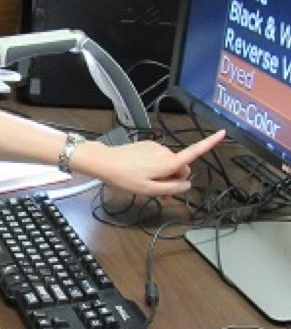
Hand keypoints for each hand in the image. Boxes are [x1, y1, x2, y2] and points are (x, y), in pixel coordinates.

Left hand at [73, 130, 224, 196]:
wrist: (105, 162)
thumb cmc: (125, 177)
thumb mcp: (149, 190)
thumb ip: (171, 189)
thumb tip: (187, 185)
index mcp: (168, 162)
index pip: (193, 152)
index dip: (210, 143)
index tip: (223, 132)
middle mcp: (165, 151)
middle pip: (180, 167)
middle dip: (175, 180)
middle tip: (160, 195)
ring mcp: (155, 147)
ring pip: (169, 164)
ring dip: (164, 176)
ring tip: (147, 186)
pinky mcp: (147, 146)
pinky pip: (158, 159)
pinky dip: (156, 168)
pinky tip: (141, 174)